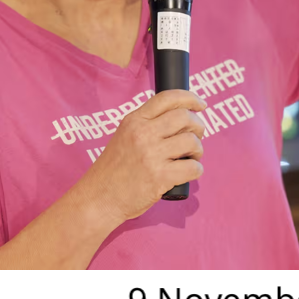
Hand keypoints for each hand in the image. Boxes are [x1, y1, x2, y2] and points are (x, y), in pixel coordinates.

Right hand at [76, 90, 206, 224]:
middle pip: (185, 117)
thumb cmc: (113, 171)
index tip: (201, 105)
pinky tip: (188, 172)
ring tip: (191, 157)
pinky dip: (196, 170)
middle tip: (196, 137)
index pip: (167, 98)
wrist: (98, 200)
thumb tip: (181, 119)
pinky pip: (193, 167)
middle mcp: (142, 134)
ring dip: (198, 150)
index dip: (190, 98)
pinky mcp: (159, 177)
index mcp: (134, 121)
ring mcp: (151, 155)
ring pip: (192, 142)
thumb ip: (146, 125)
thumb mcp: (124, 137)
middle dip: (198, 126)